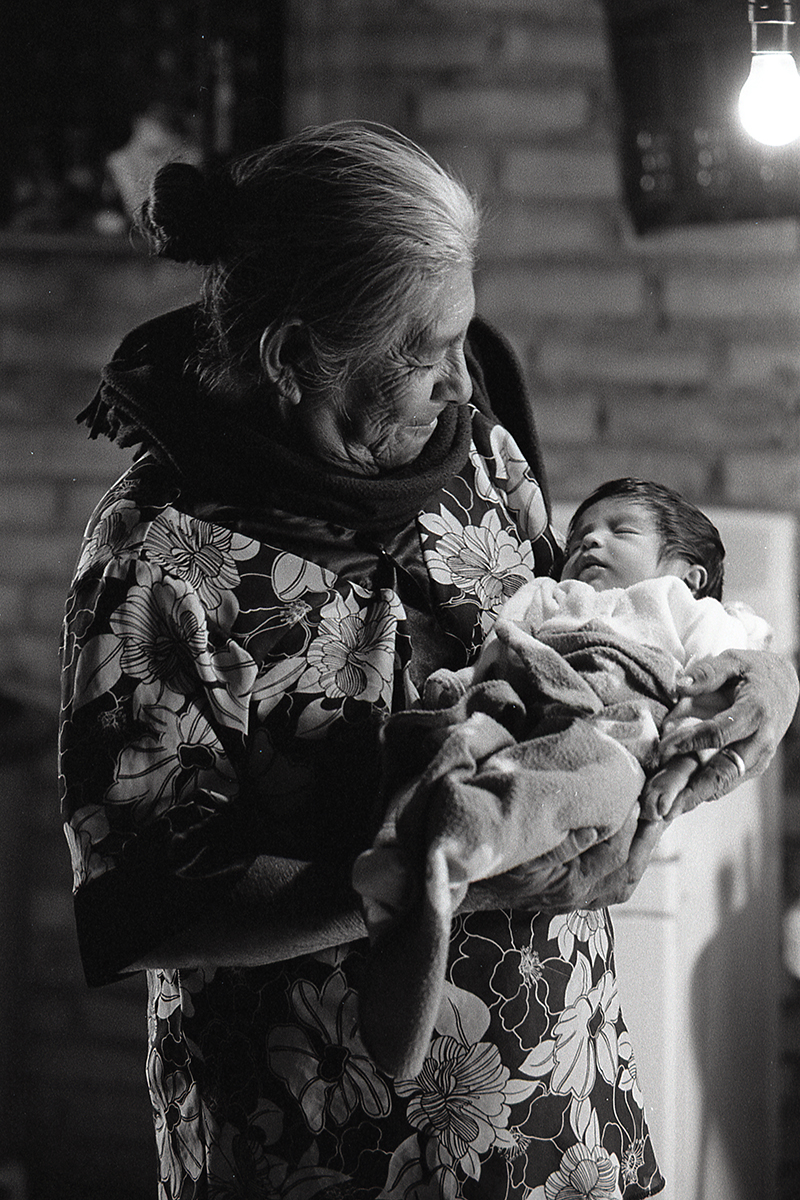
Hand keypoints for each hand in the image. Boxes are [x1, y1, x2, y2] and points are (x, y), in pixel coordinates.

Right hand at [461, 802, 661, 914]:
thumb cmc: (491, 864)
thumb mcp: (520, 849)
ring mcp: (579, 901)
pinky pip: (615, 884)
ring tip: (654, 819)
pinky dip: (629, 862)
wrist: (468, 890)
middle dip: (648, 834)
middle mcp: (581, 897)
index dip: (632, 821)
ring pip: (626, 878)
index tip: (642, 792)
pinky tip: (633, 843)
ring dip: (643, 849)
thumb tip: (599, 826)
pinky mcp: (575, 899)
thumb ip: (560, 840)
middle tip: (663, 803)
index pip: (615, 851)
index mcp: (570, 883)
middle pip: (629, 867)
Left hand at [643, 648, 797, 815]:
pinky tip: (677, 802)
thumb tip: (678, 686)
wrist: (785, 685)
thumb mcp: (733, 660)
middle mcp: (761, 741)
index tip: (665, 748)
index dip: (692, 741)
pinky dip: (702, 793)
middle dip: (694, 790)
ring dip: (695, 798)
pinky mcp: (753, 767)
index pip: (721, 733)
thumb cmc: (753, 671)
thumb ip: (707, 673)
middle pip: (725, 770)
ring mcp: (759, 759)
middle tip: (664, 806)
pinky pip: (726, 783)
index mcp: (756, 712)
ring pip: (725, 783)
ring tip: (665, 812)